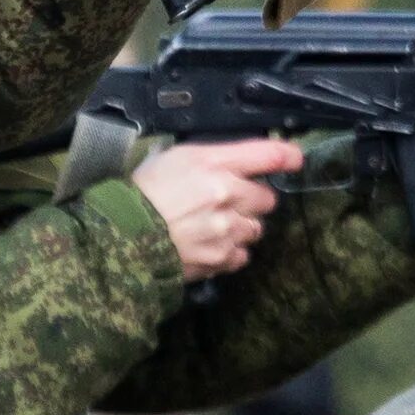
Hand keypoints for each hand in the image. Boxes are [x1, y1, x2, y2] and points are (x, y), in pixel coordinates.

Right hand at [135, 137, 300, 280]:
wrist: (120, 237)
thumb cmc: (140, 192)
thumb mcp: (171, 157)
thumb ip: (208, 158)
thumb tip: (230, 161)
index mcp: (214, 163)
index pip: (269, 155)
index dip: (287, 157)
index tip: (294, 160)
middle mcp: (227, 195)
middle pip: (268, 198)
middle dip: (253, 199)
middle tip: (229, 201)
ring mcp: (227, 229)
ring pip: (256, 229)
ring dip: (242, 227)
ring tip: (213, 227)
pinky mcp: (220, 258)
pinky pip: (241, 255)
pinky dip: (230, 252)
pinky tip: (209, 245)